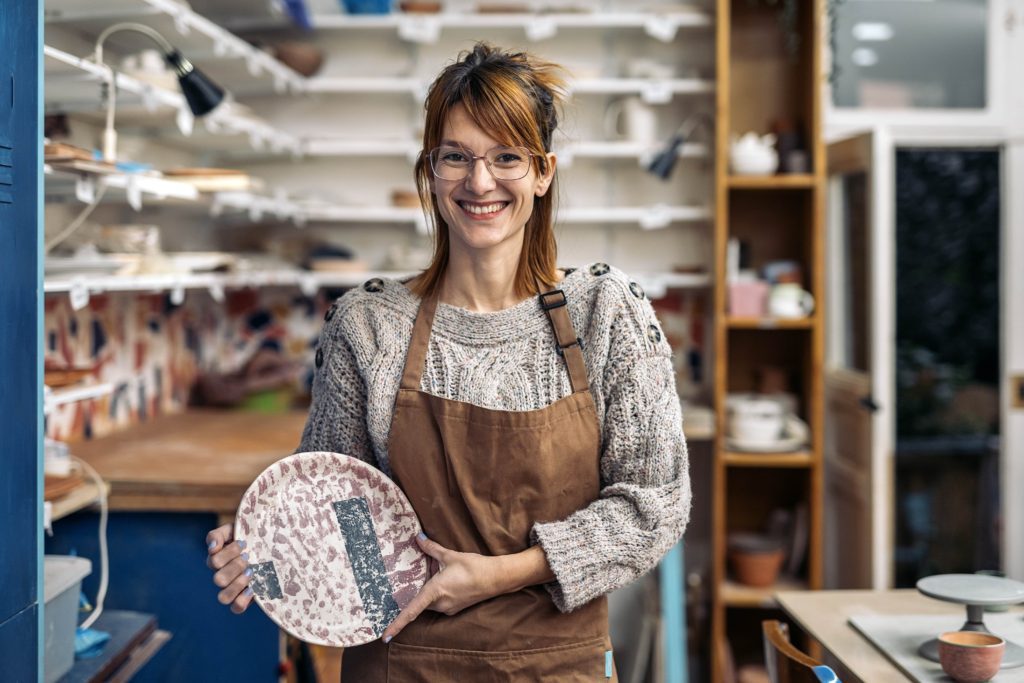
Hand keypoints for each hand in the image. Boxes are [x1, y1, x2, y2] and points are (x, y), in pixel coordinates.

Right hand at [206, 524, 252, 614]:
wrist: (269, 543)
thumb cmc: (250, 535)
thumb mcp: (235, 529)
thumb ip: (218, 535)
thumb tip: (212, 548)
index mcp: (217, 559)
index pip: (214, 561)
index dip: (229, 553)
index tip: (245, 543)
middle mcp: (222, 576)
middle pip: (219, 580)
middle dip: (235, 567)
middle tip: (248, 558)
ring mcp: (232, 588)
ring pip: (223, 597)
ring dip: (237, 585)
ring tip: (251, 572)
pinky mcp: (244, 598)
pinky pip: (236, 608)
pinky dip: (242, 600)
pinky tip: (253, 588)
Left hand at [380, 534, 508, 642]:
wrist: (496, 578)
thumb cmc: (473, 567)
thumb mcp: (450, 556)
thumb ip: (431, 548)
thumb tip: (418, 537)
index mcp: (435, 592)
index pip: (411, 611)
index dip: (397, 624)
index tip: (385, 636)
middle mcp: (440, 604)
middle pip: (419, 603)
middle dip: (415, 594)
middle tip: (408, 583)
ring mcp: (449, 608)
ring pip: (430, 602)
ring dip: (428, 592)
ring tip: (432, 576)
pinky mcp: (456, 608)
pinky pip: (440, 603)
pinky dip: (437, 594)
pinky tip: (444, 580)